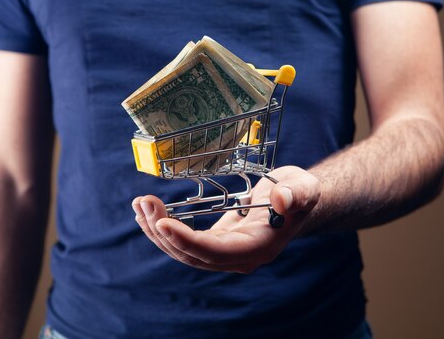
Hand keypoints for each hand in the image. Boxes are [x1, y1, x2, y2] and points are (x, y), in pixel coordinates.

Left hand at [132, 166, 319, 272]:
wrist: (293, 198)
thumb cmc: (298, 191)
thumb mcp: (303, 187)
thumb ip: (295, 194)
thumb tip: (279, 200)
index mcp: (258, 248)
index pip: (215, 253)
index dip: (188, 241)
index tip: (163, 223)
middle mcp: (238, 257)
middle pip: (193, 255)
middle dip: (164, 232)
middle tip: (145, 204)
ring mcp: (225, 252)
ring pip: (184, 252)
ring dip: (158, 231)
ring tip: (140, 205)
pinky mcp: (215, 242)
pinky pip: (185, 243)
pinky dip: (165, 230)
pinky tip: (148, 215)